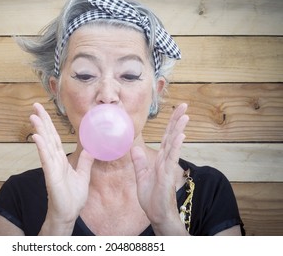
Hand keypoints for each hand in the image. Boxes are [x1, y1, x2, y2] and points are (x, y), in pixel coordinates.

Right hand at [29, 103, 93, 234]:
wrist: (68, 214)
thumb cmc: (72, 197)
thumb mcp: (83, 175)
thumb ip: (85, 161)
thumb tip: (90, 148)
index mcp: (61, 159)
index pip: (54, 137)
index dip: (49, 124)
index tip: (43, 111)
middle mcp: (54, 160)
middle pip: (48, 136)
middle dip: (42, 120)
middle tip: (35, 105)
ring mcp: (51, 168)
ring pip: (45, 145)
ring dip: (39, 130)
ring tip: (33, 116)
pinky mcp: (51, 176)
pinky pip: (46, 160)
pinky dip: (42, 148)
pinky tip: (37, 137)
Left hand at [131, 103, 188, 234]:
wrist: (156, 215)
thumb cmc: (152, 198)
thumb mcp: (141, 176)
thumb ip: (139, 161)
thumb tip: (134, 147)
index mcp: (159, 159)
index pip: (165, 137)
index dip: (169, 123)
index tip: (175, 110)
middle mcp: (166, 160)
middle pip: (171, 136)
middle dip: (177, 120)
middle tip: (184, 105)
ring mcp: (168, 166)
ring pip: (173, 144)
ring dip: (178, 129)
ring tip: (185, 115)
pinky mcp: (168, 174)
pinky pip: (172, 158)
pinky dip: (176, 146)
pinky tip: (180, 136)